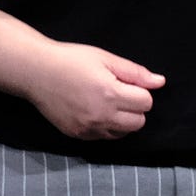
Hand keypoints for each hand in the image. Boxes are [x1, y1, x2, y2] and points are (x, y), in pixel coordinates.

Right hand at [19, 42, 163, 138]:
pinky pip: (104, 137)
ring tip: (107, 102)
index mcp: (111, 93)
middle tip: (119, 93)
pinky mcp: (78, 135)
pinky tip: (95, 111)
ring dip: (122, 120)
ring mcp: (89, 128)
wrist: (35, 72)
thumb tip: (160, 82)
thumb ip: (135, 72)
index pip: (146, 103)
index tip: (127, 82)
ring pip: (123, 133)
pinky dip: (106, 126)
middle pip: (139, 122)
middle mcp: (102, 115)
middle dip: (135, 107)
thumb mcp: (105, 58)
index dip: (140, 91)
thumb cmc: (70, 59)